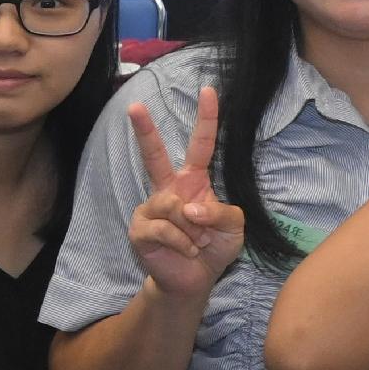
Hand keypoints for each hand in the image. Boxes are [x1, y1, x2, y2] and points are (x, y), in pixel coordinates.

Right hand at [123, 86, 246, 300]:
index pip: (202, 144)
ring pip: (175, 207)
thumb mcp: (234, 227)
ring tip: (197, 243)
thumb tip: (189, 207)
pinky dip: (183, 243)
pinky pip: (165, 229)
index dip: (207, 118)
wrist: (194, 279)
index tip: (209, 90)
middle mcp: (169, 189)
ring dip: (194, 230)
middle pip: (154, 155)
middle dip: (144, 131)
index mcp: (193, 181)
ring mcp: (151, 207)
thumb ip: (221, 212)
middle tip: (134, 106)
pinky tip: (186, 250)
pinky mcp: (140, 229)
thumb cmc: (214, 247)